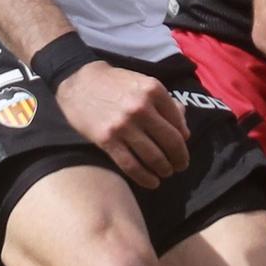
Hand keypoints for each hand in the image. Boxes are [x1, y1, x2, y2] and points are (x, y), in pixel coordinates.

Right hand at [54, 62, 189, 188]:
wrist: (79, 83)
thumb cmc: (116, 84)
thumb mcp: (144, 84)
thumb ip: (166, 104)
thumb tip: (185, 132)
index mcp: (154, 90)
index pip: (179, 123)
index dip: (184, 140)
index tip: (182, 148)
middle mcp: (141, 108)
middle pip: (171, 142)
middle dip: (180, 158)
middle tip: (181, 166)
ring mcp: (124, 125)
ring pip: (154, 157)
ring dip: (165, 170)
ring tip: (166, 173)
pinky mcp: (107, 140)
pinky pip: (131, 166)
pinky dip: (145, 178)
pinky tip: (152, 182)